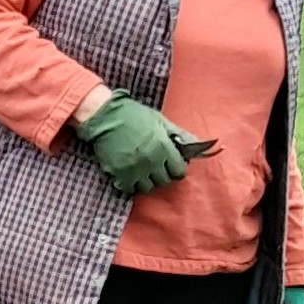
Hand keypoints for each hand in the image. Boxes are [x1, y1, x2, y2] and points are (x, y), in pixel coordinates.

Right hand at [73, 92, 190, 194]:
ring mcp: (135, 169)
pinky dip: (130, 184)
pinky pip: (129, 189)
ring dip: (146, 180)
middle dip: (162, 175)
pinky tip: (128, 174)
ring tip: (141, 170)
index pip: (179, 171)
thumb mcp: (160, 120)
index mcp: (164, 147)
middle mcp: (151, 161)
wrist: (105, 115)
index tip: (170, 164)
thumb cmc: (134, 115)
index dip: (176, 168)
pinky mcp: (119, 173)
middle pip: (164, 181)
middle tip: (155, 166)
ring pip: (147, 188)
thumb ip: (179, 134)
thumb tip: (199, 144)